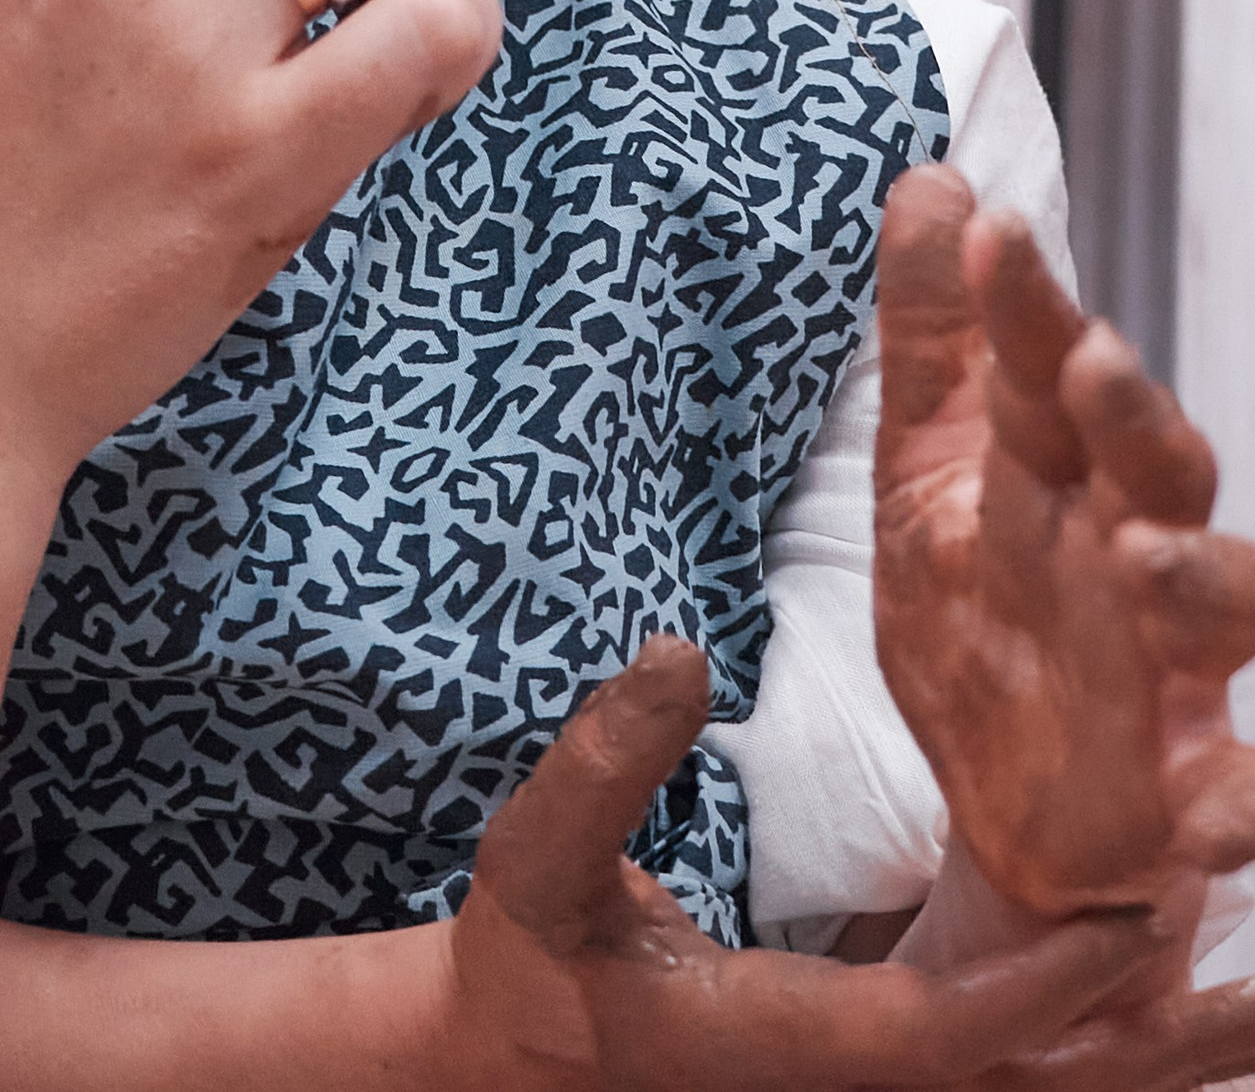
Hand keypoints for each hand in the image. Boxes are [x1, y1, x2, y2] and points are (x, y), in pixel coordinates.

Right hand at [447, 637, 1200, 1091]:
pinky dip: (1093, 1055)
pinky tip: (1160, 1009)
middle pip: (1038, 1091)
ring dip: (1149, 1057)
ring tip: (1250, 1000)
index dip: (1050, 982)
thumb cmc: (534, 960)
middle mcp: (854, 1089)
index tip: (1145, 914)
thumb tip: (682, 654)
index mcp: (794, 1046)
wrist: (520, 1062)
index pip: (952, 1029)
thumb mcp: (538, 861)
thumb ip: (605, 764)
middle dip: (1155, 1044)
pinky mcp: (871, 1082)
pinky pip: (1011, 1082)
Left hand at [873, 165, 1254, 914]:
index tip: (997, 228)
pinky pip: (1243, 799)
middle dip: (1129, 414)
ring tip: (1149, 556)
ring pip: (1222, 607)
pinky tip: (1220, 808)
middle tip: (1092, 359)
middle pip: (1153, 464)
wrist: (1020, 813)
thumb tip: (934, 182)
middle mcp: (1133, 552)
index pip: (1051, 370)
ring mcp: (1174, 671)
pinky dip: (1245, 803)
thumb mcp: (930, 468)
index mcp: (1063, 473)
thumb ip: (936, 338)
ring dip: (1200, 579)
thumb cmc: (992, 608)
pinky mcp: (1195, 795)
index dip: (1030, 305)